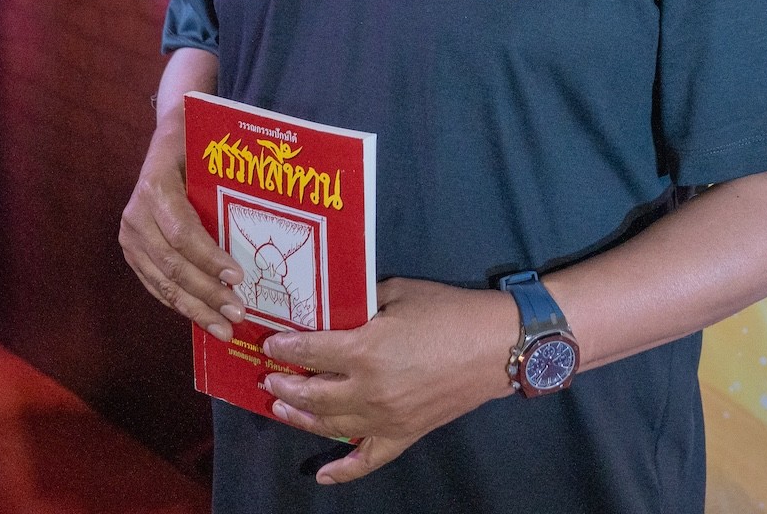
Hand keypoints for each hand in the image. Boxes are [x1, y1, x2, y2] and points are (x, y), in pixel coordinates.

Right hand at [118, 121, 245, 339]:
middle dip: (206, 294)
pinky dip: (180, 304)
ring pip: (162, 282)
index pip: (182, 233)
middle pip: (172, 264)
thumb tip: (270, 216)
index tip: (238, 278)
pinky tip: (203, 318)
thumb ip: (225, 183)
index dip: (209, 259)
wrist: (168, 140)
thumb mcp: (209, 152)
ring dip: (195, 309)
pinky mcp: (132, 252)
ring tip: (223, 328)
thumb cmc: (198, 144)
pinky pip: (155, 284)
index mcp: (156, 188)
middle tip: (237, 313)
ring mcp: (130, 236)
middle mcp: (136, 216)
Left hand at [262, 277, 518, 483]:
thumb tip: (337, 305)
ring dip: (300, 418)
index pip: (310, 352)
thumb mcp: (399, 292)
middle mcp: (368, 390)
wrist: (496, 345)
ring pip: (330, 426)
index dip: (285, 348)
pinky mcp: (404, 434)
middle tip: (270, 378)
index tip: (271, 344)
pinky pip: (367, 460)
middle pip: (312, 395)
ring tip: (281, 408)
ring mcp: (385, 418)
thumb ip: (362, 300)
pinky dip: (342, 472)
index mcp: (365, 351)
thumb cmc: (449, 312)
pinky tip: (322, 474)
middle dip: (285, 386)